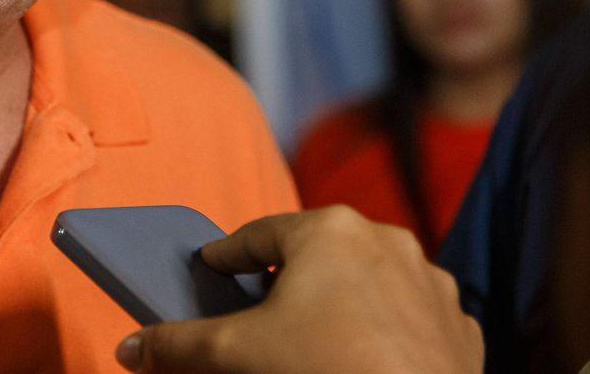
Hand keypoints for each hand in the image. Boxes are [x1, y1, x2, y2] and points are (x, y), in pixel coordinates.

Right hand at [114, 206, 482, 372]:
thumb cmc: (326, 371)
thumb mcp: (237, 354)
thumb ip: (179, 345)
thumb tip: (129, 349)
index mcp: (329, 229)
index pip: (256, 235)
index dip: (227, 255)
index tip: (211, 268)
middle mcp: (386, 240)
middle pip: (317, 254)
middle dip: (287, 280)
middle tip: (260, 309)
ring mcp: (432, 284)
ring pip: (369, 283)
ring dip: (341, 302)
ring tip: (315, 338)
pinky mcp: (460, 327)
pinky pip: (411, 318)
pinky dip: (386, 332)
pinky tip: (366, 360)